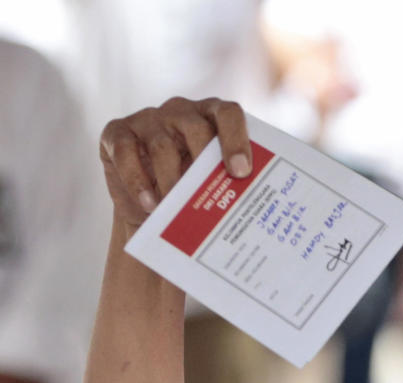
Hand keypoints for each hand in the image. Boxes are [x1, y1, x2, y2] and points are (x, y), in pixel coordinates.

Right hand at [98, 97, 251, 228]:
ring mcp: (148, 119)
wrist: (148, 208)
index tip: (241, 172)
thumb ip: (226, 185)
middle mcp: (180, 111)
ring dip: (170, 183)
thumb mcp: (210, 187)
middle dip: (204, 165)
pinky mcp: (117, 132)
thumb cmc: (189, 194)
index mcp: (211, 118)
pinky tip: (150, 205)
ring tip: (176, 212)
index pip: (228, 114)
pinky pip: (124, 151)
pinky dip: (136, 181)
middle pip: (196, 128)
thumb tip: (247, 210)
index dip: (237, 139)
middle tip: (209, 199)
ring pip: (162, 146)